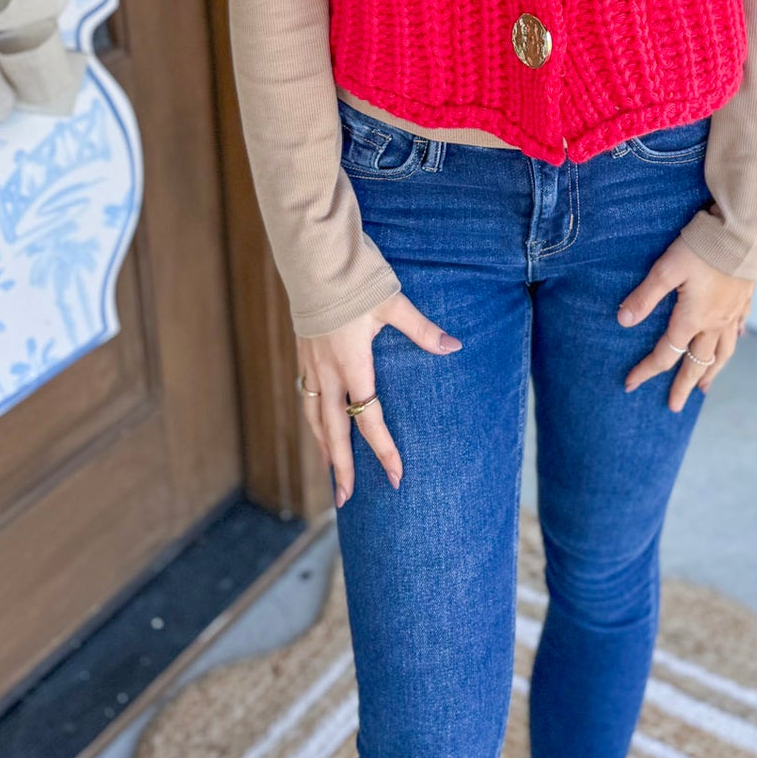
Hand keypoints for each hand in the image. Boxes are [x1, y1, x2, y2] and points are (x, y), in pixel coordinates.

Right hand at [297, 291, 461, 505]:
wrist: (314, 257)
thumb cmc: (354, 279)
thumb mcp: (392, 303)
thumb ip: (421, 329)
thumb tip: (453, 345)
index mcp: (352, 365)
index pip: (368, 419)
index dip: (383, 450)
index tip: (395, 477)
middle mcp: (327, 372)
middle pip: (332, 431)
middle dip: (340, 467)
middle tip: (345, 500)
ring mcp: (311, 363)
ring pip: (313, 416)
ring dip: (323, 446)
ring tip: (329, 470)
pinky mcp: (303, 352)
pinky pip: (305, 396)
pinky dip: (312, 418)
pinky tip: (316, 422)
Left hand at [617, 237, 752, 410]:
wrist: (743, 233)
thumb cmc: (702, 248)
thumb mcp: (666, 269)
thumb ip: (645, 296)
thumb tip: (623, 321)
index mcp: (692, 319)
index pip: (666, 353)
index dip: (647, 370)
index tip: (630, 384)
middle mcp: (715, 323)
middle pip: (697, 363)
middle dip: (683, 385)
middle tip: (674, 406)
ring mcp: (732, 313)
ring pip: (722, 352)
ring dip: (711, 371)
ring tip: (705, 387)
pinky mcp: (744, 299)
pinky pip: (738, 329)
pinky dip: (732, 342)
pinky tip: (731, 343)